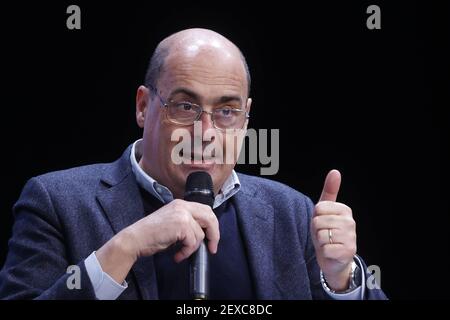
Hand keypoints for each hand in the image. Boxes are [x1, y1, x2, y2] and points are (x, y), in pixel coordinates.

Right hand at [96, 199, 219, 282]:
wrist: (135, 239)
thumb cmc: (151, 235)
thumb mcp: (172, 223)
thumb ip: (187, 223)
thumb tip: (204, 233)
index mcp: (181, 204)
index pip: (206, 210)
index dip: (212, 225)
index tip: (211, 239)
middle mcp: (182, 206)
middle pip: (210, 217)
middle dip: (213, 235)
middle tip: (211, 248)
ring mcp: (182, 214)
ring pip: (201, 234)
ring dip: (193, 248)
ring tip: (181, 253)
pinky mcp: (181, 225)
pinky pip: (193, 242)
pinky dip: (187, 252)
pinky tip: (177, 255)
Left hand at [311, 170, 356, 290]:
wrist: (333, 258)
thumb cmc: (326, 231)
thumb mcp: (324, 210)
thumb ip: (329, 191)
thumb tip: (335, 171)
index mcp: (345, 210)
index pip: (318, 208)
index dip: (315, 218)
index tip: (323, 223)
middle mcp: (350, 222)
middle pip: (318, 222)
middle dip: (317, 230)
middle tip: (324, 235)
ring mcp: (351, 237)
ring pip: (321, 235)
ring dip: (320, 242)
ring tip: (327, 243)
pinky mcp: (348, 252)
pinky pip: (325, 249)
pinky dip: (324, 252)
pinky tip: (331, 252)